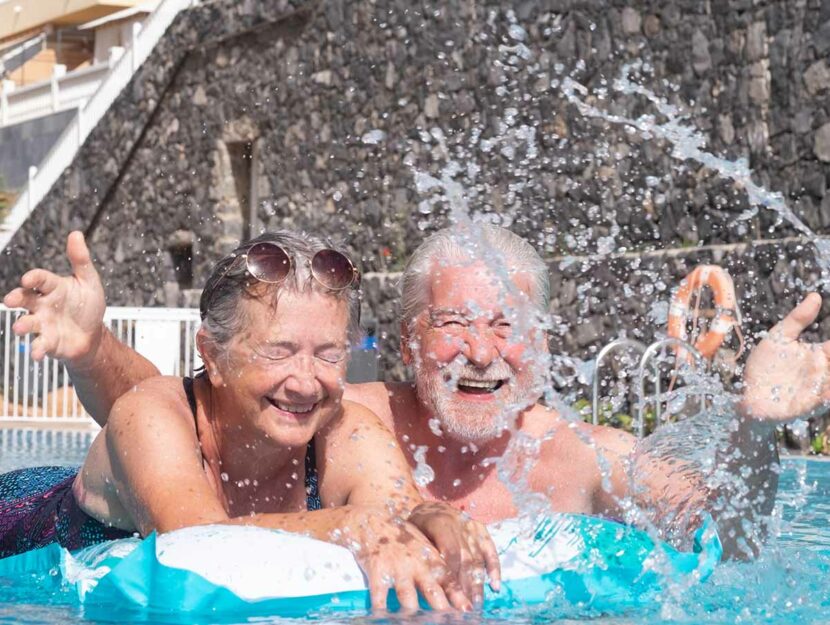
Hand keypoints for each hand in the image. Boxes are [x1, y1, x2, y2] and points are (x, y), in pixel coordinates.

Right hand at [2, 231, 105, 364]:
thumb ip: (80, 260)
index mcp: (52, 287)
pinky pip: (39, 345)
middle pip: (25, 299)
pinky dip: (37, 350)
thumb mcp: (89, 281)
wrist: (92, 335)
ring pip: (28, 322)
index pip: (40, 279)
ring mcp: (43, 324)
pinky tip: (37, 354)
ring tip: (19, 327)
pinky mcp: (47, 342)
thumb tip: (76, 234)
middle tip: (11, 301)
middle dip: (17, 298)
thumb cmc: (87, 306)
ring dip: (22, 325)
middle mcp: (42, 304)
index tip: (29, 278)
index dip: (34, 278)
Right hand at [339, 508, 470, 611]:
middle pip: (431, 590)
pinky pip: (378, 595)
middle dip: (441, 608)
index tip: (468, 610)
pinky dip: (381, 609)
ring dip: (413, 612)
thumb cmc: (402, 536)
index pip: (448, 578)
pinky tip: (383, 618)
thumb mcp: (423, 546)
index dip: (459, 595)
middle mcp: (415, 563)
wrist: (374, 519)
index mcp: (430, 556)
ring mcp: (395, 567)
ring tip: (417, 623)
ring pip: (406, 595)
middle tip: (449, 620)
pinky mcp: (376, 571)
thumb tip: (458, 587)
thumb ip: (437, 565)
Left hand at [407, 501, 500, 605]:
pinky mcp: (481, 529)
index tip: (453, 596)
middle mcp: (460, 525)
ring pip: (477, 558)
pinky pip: (490, 550)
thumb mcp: (415, 533)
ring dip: (478, 583)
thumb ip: (426, 552)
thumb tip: (432, 580)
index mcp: (441, 524)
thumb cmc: (418, 524)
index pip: (451, 554)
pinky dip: (494, 568)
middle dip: (466, 585)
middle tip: (466, 606)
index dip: (453, 576)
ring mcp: (472, 528)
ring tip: (477, 602)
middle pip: (466, 560)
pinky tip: (495, 585)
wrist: (430, 504)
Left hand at [739, 293, 829, 422]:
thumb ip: (798, 319)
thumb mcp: (779, 338)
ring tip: (829, 366)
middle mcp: (826, 370)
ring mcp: (822, 388)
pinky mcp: (814, 404)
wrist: (748, 396)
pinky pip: (829, 397)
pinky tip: (827, 389)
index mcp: (821, 354)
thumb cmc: (765, 366)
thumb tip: (816, 296)